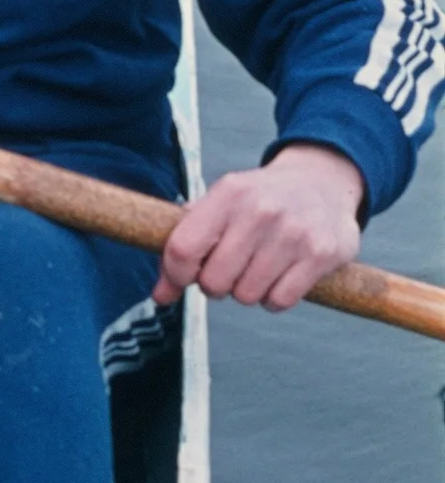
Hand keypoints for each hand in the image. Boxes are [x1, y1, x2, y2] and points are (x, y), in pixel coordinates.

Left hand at [152, 143, 364, 313]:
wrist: (322, 181)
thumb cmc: (258, 201)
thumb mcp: (219, 205)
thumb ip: (183, 246)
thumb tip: (160, 296)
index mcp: (229, 193)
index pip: (182, 249)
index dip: (176, 274)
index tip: (184, 277)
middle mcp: (261, 210)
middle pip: (214, 282)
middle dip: (215, 285)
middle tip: (229, 269)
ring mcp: (294, 233)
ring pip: (247, 296)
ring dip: (247, 291)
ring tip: (258, 267)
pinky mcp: (322, 254)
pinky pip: (279, 302)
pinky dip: (274, 298)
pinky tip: (280, 275)